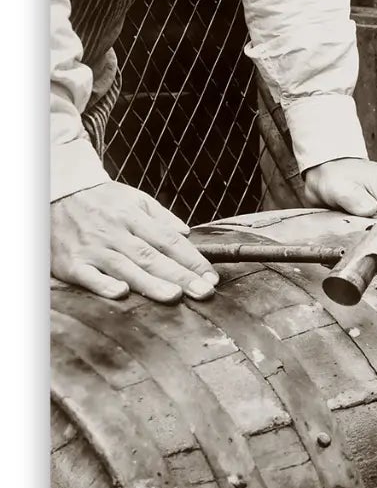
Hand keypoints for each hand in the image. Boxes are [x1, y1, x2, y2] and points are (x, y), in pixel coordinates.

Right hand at [51, 179, 216, 301]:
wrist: (52, 191)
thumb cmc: (99, 200)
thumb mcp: (133, 198)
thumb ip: (161, 217)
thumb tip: (186, 234)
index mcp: (133, 217)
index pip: (170, 241)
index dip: (193, 260)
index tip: (212, 277)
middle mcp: (115, 233)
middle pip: (152, 257)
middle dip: (181, 276)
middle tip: (205, 292)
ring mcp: (92, 248)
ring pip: (125, 267)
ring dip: (150, 283)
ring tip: (174, 296)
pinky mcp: (70, 262)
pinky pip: (88, 275)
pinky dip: (103, 284)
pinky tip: (121, 294)